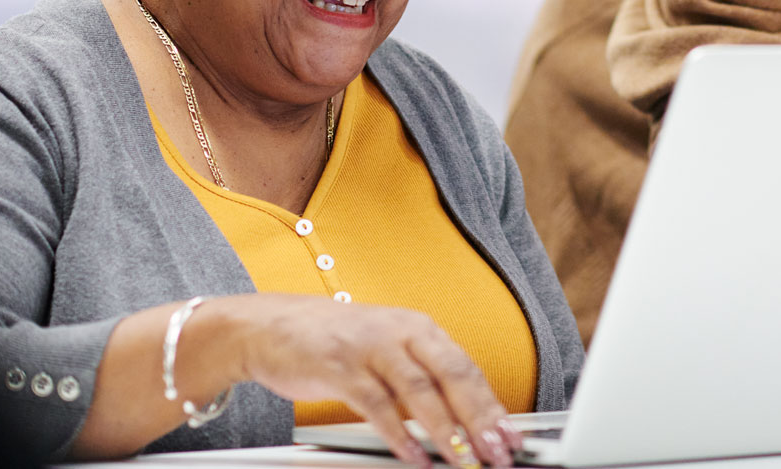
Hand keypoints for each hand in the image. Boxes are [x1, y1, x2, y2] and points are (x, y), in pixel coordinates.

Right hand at [229, 294, 524, 466]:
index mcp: (419, 328)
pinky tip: (413, 456)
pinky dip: (398, 434)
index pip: (467, 369)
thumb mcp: (386, 349)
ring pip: (419, 391)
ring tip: (462, 460)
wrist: (269, 325)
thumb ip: (421, 377)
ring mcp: (370, 347)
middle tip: (496, 452)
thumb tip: (463, 418)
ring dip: (445, 431)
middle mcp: (401, 332)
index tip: (511, 436)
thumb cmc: (334, 342)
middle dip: (479, 419)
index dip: (492, 405)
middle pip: (452, 376)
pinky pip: (377, 404)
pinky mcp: (340, 366)